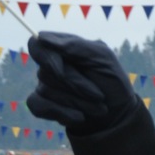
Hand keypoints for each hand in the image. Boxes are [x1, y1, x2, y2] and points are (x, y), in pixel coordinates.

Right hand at [25, 33, 141, 129]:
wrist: (118, 115)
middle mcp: (50, 66)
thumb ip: (75, 46)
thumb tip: (42, 37)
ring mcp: (45, 86)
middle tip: (99, 96)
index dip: (46, 57)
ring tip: (98, 107)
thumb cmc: (112, 81)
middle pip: (45, 73)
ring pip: (47, 91)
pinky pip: (38, 107)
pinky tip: (80, 117)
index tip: (61, 69)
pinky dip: (63, 113)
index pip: (36, 45)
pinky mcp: (42, 106)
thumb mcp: (103, 58)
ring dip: (77, 102)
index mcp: (62, 49)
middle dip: (76, 86)